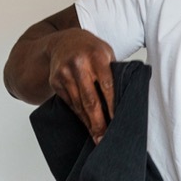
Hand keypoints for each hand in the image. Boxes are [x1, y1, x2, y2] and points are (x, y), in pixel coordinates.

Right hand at [46, 28, 115, 143]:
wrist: (63, 41)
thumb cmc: (91, 49)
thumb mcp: (106, 53)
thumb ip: (113, 72)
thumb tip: (125, 99)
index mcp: (96, 55)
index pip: (107, 85)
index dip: (112, 105)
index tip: (117, 121)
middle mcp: (79, 64)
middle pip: (90, 99)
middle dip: (98, 122)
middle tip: (104, 138)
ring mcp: (64, 73)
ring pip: (79, 104)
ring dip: (89, 123)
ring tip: (97, 137)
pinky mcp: (55, 81)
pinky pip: (70, 103)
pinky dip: (80, 115)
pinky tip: (87, 125)